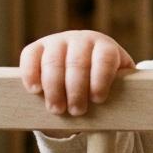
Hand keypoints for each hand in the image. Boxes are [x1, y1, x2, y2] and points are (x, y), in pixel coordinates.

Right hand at [19, 31, 133, 117]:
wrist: (80, 74)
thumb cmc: (101, 85)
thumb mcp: (115, 86)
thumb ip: (119, 94)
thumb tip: (122, 113)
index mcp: (105, 47)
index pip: (105, 58)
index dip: (101, 78)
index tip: (98, 99)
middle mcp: (81, 40)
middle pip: (77, 62)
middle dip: (76, 90)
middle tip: (76, 111)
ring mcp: (57, 41)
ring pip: (53, 61)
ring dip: (54, 88)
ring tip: (57, 109)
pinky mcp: (37, 48)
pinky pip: (30, 56)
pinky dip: (31, 74)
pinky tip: (35, 90)